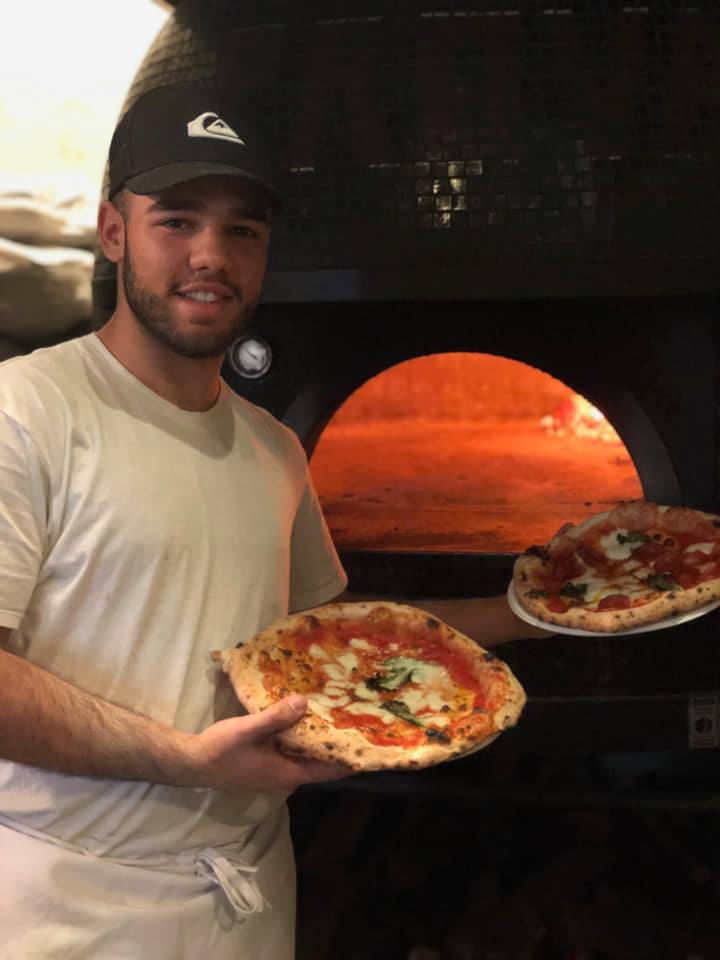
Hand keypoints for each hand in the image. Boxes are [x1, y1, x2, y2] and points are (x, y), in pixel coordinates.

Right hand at [185, 695, 352, 791]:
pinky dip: (304, 735)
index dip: (351, 760)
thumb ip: (275, 717)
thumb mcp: (248, 730)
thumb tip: (305, 702)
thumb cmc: (220, 750)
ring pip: (307, 754)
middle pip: (322, 761)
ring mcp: (277, 768)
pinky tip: (306, 715)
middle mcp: (287, 774)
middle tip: (360, 720)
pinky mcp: (268, 760)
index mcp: (288, 772)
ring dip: (321, 738)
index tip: (373, 746)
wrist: (192, 762)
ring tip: (340, 714)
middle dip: (339, 744)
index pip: (329, 770)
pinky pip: (294, 748)